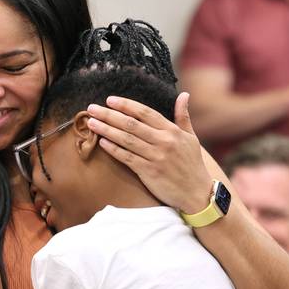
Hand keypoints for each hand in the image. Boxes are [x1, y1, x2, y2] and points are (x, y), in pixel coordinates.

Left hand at [86, 92, 212, 213]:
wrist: (197, 194)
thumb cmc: (193, 165)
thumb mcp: (191, 138)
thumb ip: (183, 116)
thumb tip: (184, 94)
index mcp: (172, 131)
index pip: (145, 113)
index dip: (126, 105)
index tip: (110, 100)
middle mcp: (163, 141)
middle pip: (131, 124)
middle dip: (109, 115)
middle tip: (92, 108)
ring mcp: (156, 157)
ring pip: (126, 139)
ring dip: (106, 130)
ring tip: (91, 123)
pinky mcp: (149, 172)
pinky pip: (127, 158)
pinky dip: (114, 149)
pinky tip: (102, 142)